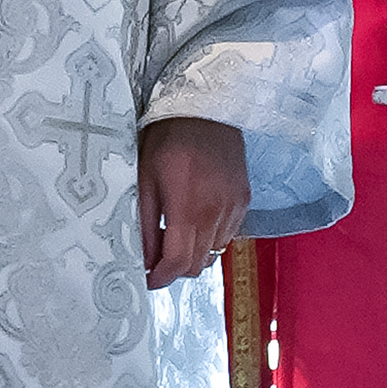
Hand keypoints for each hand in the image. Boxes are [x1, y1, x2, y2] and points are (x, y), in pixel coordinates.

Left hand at [138, 119, 248, 288]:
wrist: (206, 109)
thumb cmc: (168, 138)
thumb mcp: (145, 178)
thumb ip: (146, 222)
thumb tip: (142, 257)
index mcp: (189, 208)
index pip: (179, 262)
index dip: (161, 277)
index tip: (147, 279)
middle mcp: (217, 213)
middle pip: (197, 264)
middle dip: (174, 268)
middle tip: (155, 257)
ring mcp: (235, 208)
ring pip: (213, 252)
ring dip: (193, 253)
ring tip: (174, 234)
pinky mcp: (244, 200)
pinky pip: (227, 235)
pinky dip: (209, 237)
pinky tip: (195, 219)